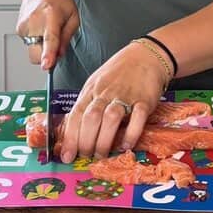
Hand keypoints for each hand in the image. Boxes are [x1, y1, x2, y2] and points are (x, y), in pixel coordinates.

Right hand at [17, 0, 79, 69]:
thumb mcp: (73, 16)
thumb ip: (67, 37)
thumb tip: (60, 55)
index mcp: (51, 17)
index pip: (50, 40)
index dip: (48, 55)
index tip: (47, 65)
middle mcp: (34, 22)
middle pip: (36, 53)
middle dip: (46, 57)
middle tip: (56, 46)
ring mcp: (24, 27)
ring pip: (33, 51)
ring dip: (42, 47)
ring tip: (48, 29)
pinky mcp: (18, 30)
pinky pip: (30, 44)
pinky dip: (37, 41)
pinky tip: (41, 27)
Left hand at [59, 42, 166, 162]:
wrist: (146, 56)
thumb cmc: (119, 73)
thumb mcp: (96, 83)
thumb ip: (87, 104)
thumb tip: (74, 131)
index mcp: (91, 90)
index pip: (75, 116)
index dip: (70, 138)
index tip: (66, 156)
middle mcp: (105, 93)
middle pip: (91, 119)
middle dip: (86, 142)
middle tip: (87, 156)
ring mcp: (126, 96)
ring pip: (110, 118)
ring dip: (104, 140)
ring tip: (102, 154)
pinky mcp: (144, 100)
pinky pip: (137, 118)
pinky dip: (131, 134)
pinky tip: (126, 145)